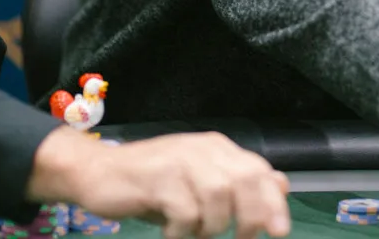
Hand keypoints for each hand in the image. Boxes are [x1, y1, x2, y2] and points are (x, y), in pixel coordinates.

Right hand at [27, 128, 290, 238]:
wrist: (96, 172)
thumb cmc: (151, 183)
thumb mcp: (198, 183)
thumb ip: (237, 183)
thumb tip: (282, 185)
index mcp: (217, 148)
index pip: (259, 170)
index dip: (273, 201)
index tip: (280, 231)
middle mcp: (203, 149)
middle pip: (245, 180)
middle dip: (251, 216)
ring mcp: (180, 161)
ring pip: (218, 197)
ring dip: (212, 227)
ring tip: (196, 235)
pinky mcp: (157, 178)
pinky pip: (185, 211)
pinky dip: (183, 231)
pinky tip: (170, 232)